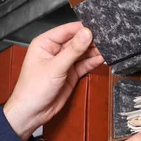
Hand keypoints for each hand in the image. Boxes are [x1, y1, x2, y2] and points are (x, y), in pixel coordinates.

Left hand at [4, 22, 103, 140]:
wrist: (32, 112)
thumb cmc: (32, 89)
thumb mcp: (55, 67)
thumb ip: (73, 50)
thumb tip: (86, 34)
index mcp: (45, 43)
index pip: (67, 30)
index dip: (82, 29)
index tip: (96, 28)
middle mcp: (55, 50)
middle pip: (77, 40)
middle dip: (90, 40)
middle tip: (105, 40)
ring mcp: (64, 62)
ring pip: (82, 52)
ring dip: (94, 51)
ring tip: (107, 48)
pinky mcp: (71, 73)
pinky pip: (84, 64)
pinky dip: (93, 62)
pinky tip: (101, 58)